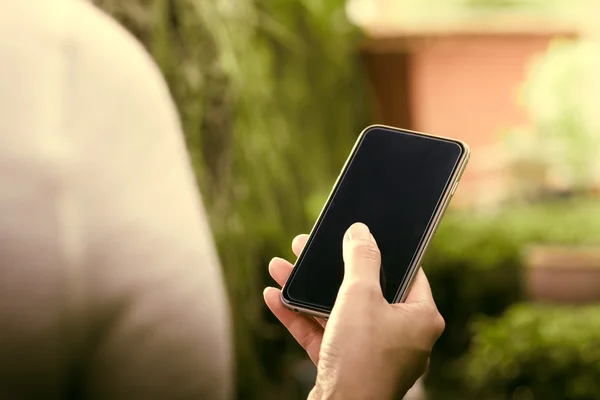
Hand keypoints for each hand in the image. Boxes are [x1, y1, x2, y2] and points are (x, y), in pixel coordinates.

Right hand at [263, 223, 444, 399]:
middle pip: (363, 289)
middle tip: (306, 246)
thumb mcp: (360, 295)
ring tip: (280, 267)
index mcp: (420, 318)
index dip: (380, 251)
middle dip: (328, 268)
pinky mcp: (345, 365)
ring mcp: (372, 352)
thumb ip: (361, 258)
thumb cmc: (362, 358)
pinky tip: (275, 297)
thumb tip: (360, 231)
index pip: (405, 272)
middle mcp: (400, 335)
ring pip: (337, 310)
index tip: (358, 235)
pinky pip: (323, 333)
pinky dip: (300, 316)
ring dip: (306, 290)